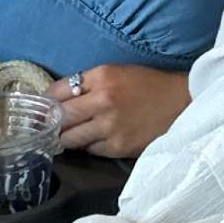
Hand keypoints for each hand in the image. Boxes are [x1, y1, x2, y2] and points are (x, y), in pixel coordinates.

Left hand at [45, 64, 190, 158]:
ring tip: (70, 134)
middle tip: (47, 126)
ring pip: (69, 138)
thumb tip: (56, 100)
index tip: (41, 108)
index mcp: (102, 76)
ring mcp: (109, 126)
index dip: (46, 101)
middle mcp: (102, 100)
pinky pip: (89, 150)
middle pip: (59, 117)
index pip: (58, 90)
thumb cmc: (149, 85)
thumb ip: (89, 84)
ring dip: (66, 137)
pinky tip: (94, 139)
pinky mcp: (117, 146)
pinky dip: (88, 146)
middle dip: (51, 122)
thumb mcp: (118, 72)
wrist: (182, 103)